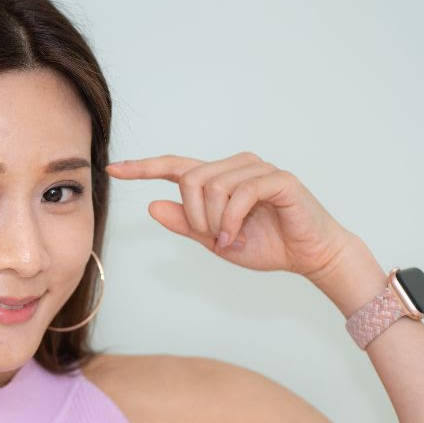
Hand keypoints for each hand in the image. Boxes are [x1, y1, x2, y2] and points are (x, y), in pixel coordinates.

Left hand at [105, 152, 355, 278]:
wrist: (310, 256)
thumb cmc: (266, 245)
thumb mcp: (215, 240)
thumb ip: (186, 224)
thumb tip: (152, 206)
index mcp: (217, 179)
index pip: (174, 166)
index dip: (143, 167)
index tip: (113, 168)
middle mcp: (235, 166)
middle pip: (190, 178)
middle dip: (194, 215)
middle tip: (211, 237)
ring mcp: (257, 169)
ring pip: (212, 185)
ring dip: (214, 221)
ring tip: (229, 239)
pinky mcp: (278, 179)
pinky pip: (240, 193)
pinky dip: (232, 220)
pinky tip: (236, 236)